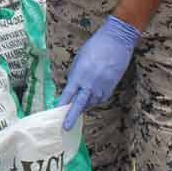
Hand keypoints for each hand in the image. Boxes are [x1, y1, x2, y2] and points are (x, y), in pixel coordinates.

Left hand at [58, 15, 140, 129]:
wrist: (116, 42)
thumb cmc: (95, 47)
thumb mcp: (79, 59)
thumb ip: (75, 74)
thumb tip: (72, 85)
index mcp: (79, 75)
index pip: (68, 94)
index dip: (61, 104)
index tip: (55, 112)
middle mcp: (90, 84)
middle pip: (79, 105)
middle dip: (71, 116)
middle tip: (65, 128)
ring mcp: (102, 87)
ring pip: (91, 103)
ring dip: (83, 108)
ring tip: (75, 112)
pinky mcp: (111, 88)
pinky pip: (100, 99)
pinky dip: (94, 101)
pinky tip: (90, 101)